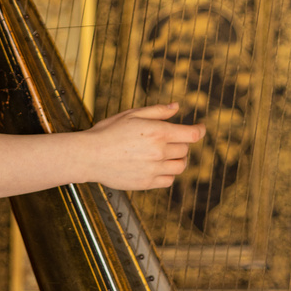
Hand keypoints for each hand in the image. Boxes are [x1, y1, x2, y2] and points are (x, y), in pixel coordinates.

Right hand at [87, 103, 205, 190]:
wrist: (89, 155)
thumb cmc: (108, 131)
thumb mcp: (132, 114)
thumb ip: (157, 111)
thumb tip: (177, 107)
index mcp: (157, 132)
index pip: (191, 134)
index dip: (200, 130)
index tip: (201, 128)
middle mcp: (159, 152)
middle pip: (185, 150)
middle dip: (181, 143)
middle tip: (169, 139)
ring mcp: (154, 169)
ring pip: (180, 167)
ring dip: (177, 159)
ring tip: (165, 154)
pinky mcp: (147, 183)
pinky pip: (168, 180)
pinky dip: (167, 173)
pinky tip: (156, 166)